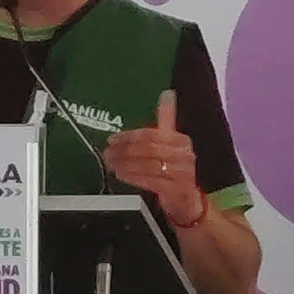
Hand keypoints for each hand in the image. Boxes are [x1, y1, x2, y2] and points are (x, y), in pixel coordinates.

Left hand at [102, 90, 205, 224]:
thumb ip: (167, 119)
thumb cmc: (175, 169)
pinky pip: (150, 181)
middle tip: (107, 152)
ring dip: (125, 164)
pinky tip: (120, 174)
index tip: (112, 139)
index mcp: (182, 141)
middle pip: (148, 149)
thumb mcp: (171, 143)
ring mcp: (182, 173)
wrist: (187, 200)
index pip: (151, 135)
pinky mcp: (175, 190)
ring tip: (110, 163)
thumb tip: (167, 93)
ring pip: (147, 165)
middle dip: (124, 151)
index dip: (129, 136)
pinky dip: (133, 177)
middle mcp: (184, 155)